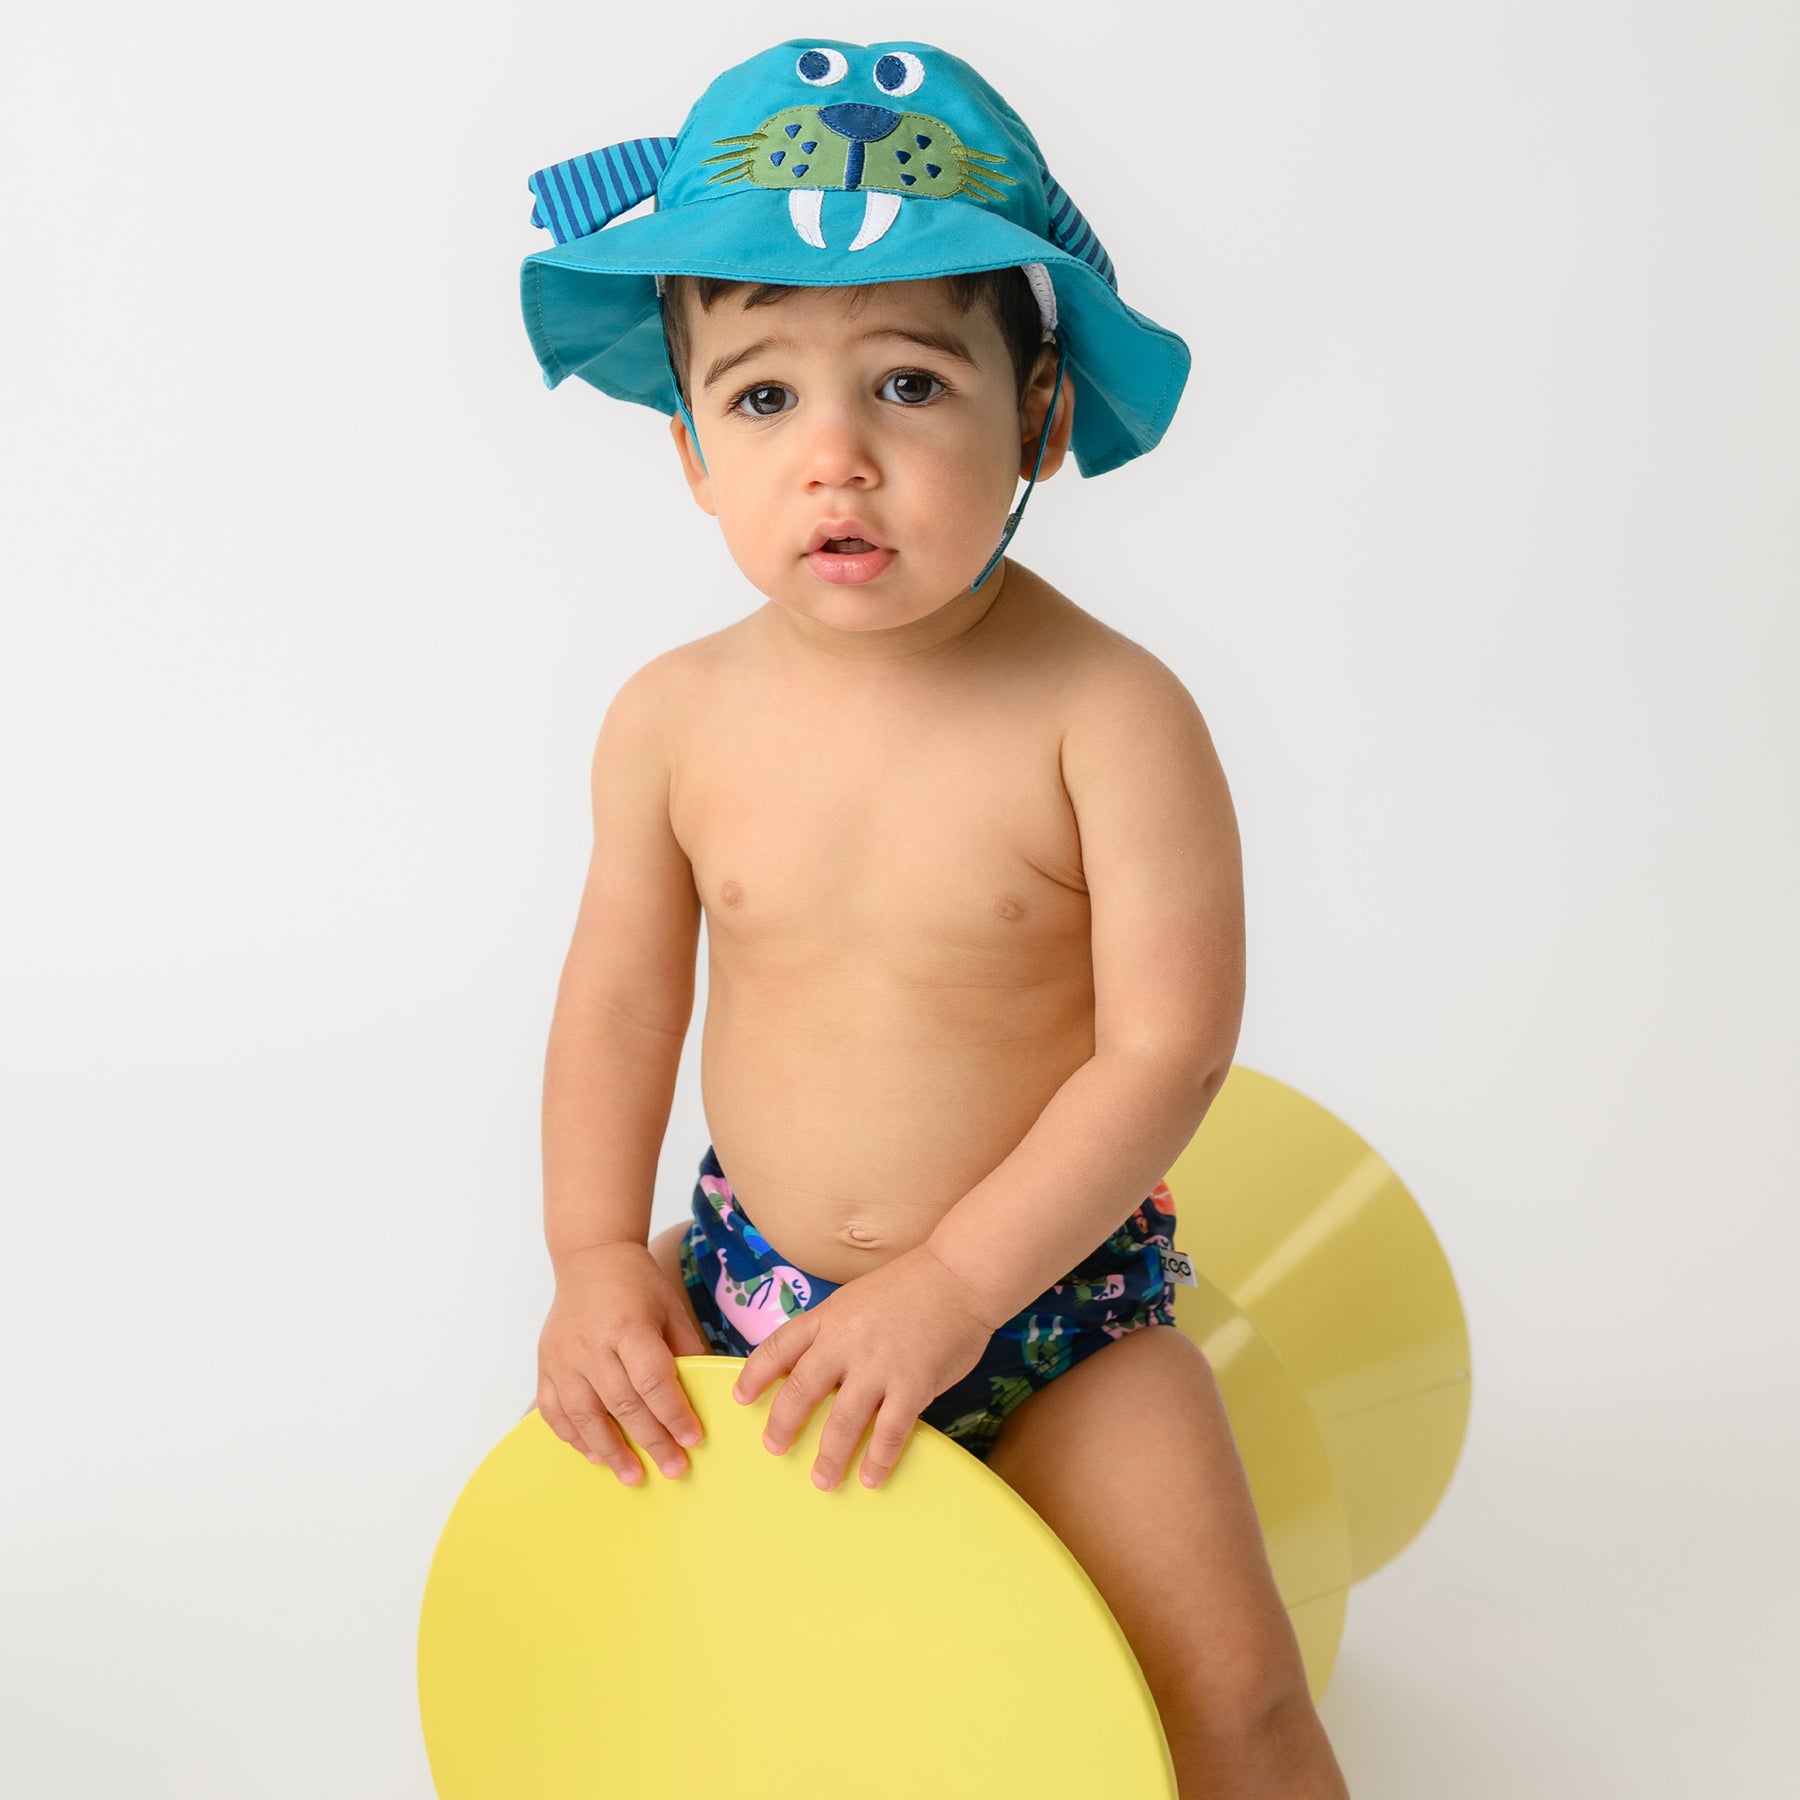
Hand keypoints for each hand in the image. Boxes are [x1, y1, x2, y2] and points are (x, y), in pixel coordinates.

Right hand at [531, 1242, 709, 1486]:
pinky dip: (573, 1436)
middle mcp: (592, 1344)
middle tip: (673, 1468)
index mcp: (628, 1325)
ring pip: (584, 1414)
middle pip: (622, 1403)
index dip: (673, 1412)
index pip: (652, 1379)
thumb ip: (686, 1349)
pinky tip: (594, 1454)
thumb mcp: (670, 1307)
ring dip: (610, 1450)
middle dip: (650, 1441)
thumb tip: (708, 1393)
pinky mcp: (545, 1364)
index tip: (692, 1439)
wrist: (590, 1258)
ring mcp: (563, 1357)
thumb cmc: (637, 1283)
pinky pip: (553, 1410)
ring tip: (632, 1475)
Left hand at [731, 1242, 998, 1490]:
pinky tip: (872, 1477)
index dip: (755, 1374)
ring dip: (830, 1455)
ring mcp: (878, 1366)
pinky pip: (889, 1431)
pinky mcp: (912, 1384)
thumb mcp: (858, 1298)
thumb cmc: (913, 1284)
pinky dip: (878, 1458)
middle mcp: (845, 1342)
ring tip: (823, 1480)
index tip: (741, 1397)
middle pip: (800, 1390)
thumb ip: (836, 1330)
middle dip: (783, 1424)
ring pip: (842, 1421)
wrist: (959, 1275)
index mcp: (829, 1317)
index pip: (778, 1347)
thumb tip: (821, 1368)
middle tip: (774, 1447)